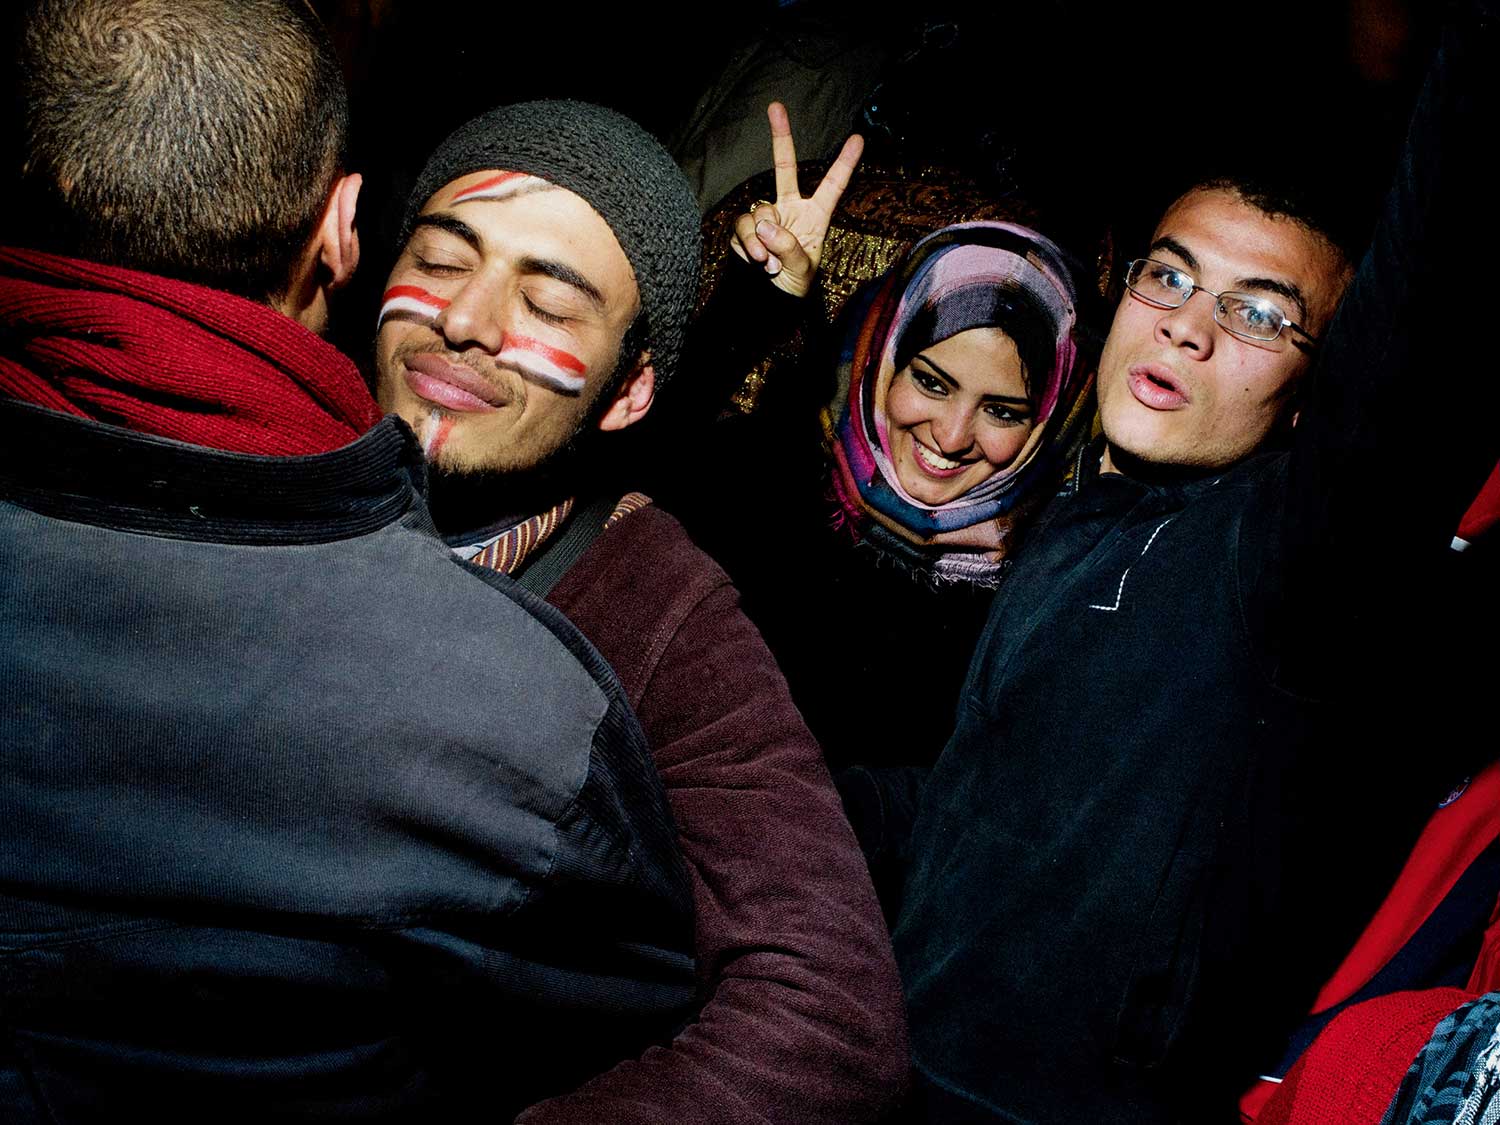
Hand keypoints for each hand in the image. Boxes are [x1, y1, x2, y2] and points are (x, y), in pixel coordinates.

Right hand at [730, 101, 863, 297]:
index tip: (858, 139)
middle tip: (776, 106)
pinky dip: (750, 244)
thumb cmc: (793, 285)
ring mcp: (765, 217)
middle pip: (784, 167)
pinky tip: (758, 261)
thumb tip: (765, 225)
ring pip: (760, 210)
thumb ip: (789, 248)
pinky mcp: (744, 229)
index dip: (844, 163)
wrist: (766, 301)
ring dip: (763, 239)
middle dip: (780, 137)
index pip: (832, 186)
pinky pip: (744, 227)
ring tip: (769, 263)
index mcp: (815, 216)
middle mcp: (789, 209)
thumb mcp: (802, 271)